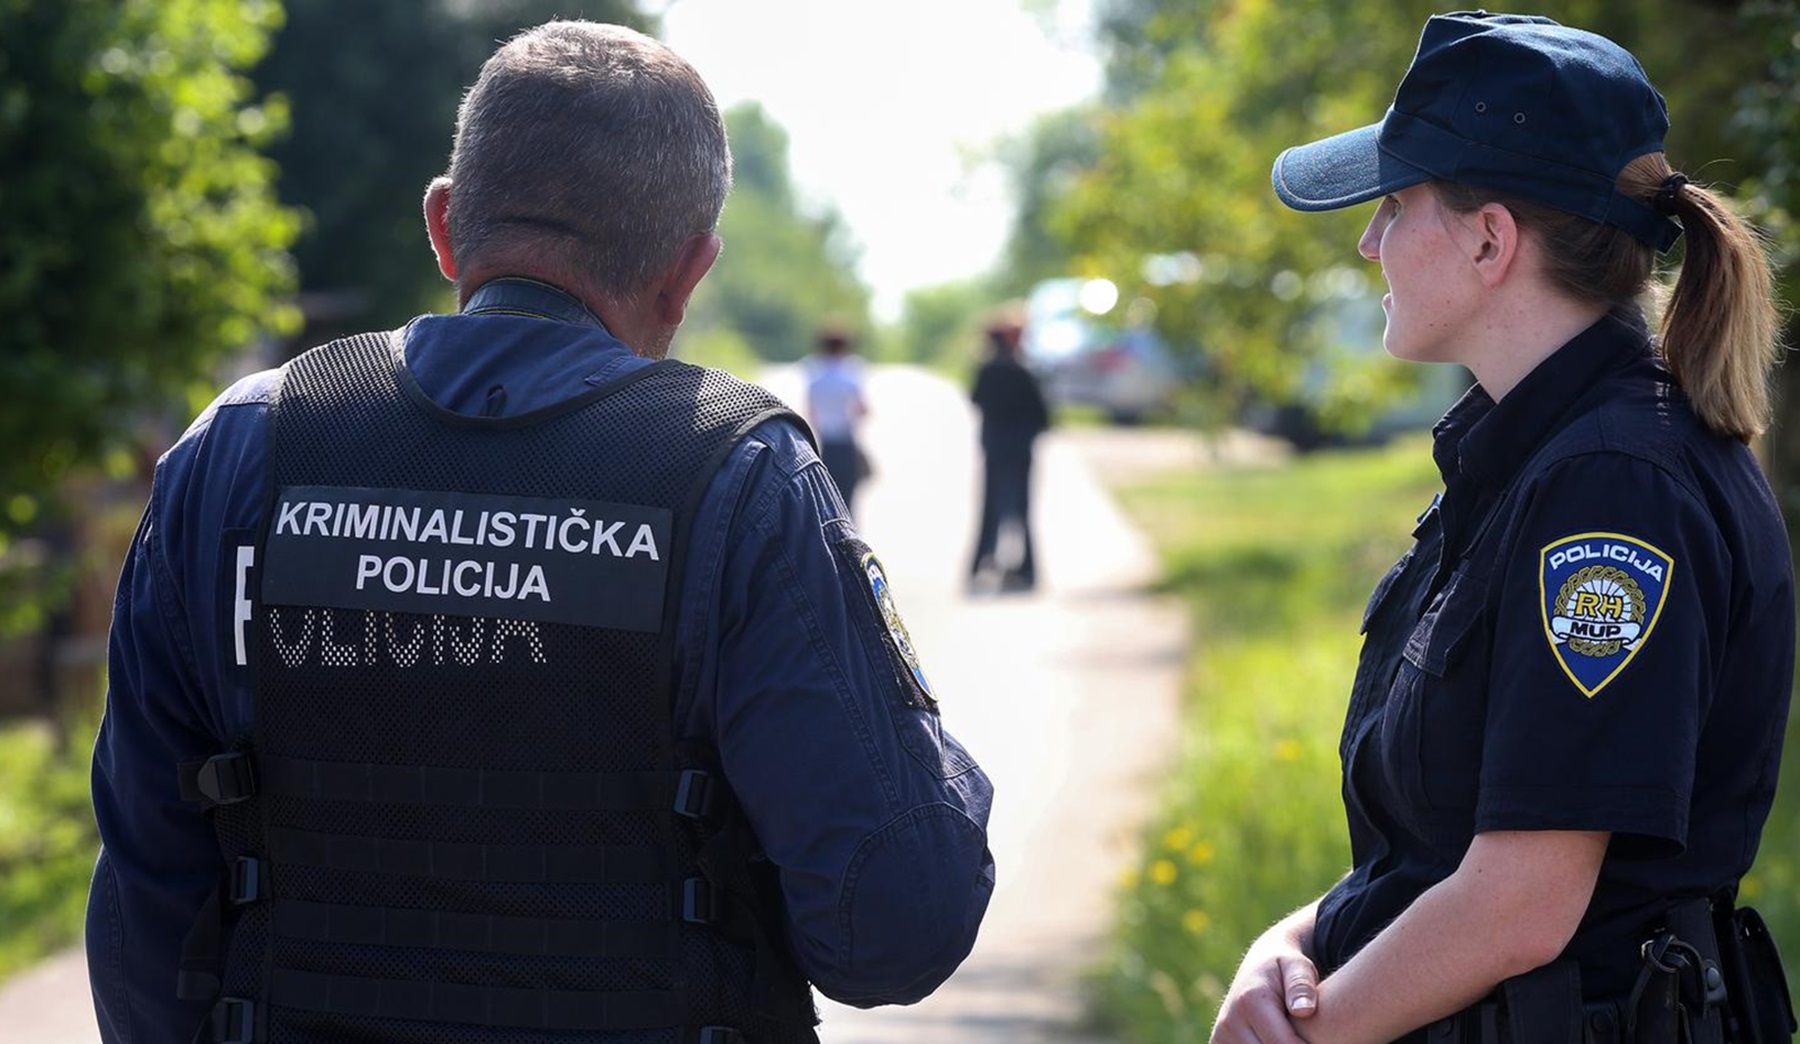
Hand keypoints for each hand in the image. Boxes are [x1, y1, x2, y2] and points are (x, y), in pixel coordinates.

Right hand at [1210, 927, 1319, 1043]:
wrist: (1255, 967)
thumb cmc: (1284, 967)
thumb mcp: (1296, 966)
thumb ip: (1301, 984)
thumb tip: (1304, 1010)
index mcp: (1250, 1001)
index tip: (1326, 1041)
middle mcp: (1229, 1021)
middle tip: (1306, 1037)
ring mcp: (1221, 1035)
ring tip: (1293, 1035)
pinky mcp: (1218, 1043)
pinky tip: (1274, 1039)